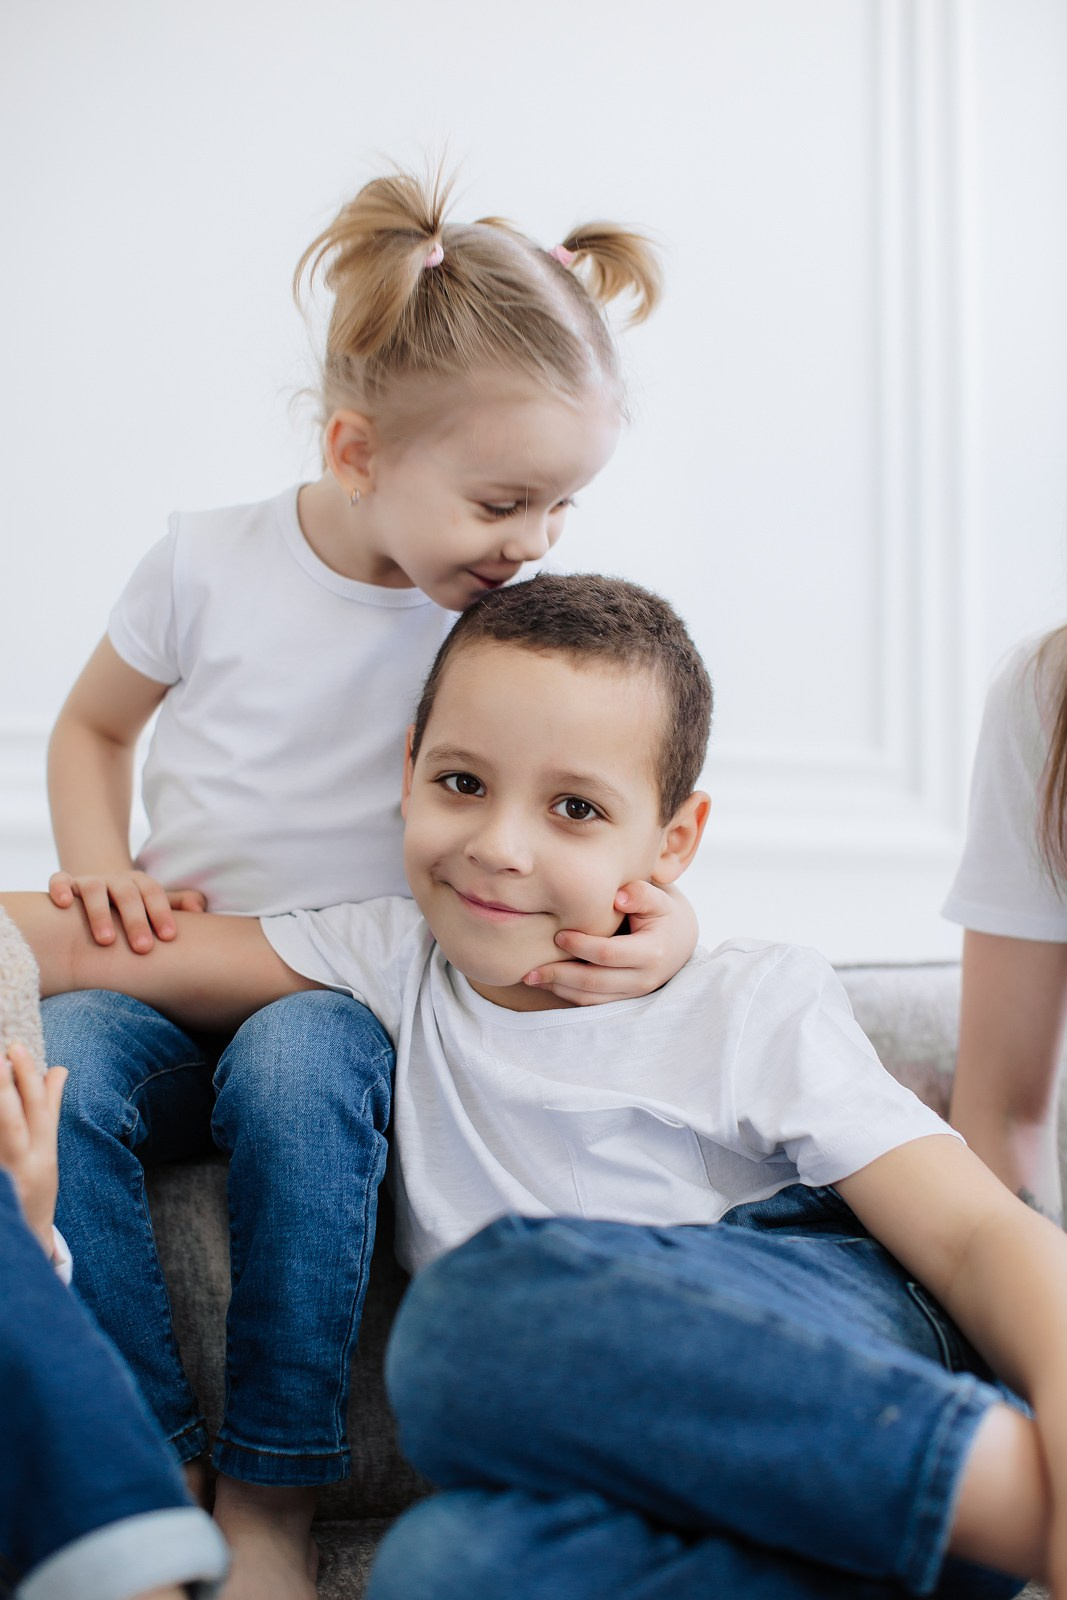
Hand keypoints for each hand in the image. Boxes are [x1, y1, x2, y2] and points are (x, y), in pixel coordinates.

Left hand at [0, 1043, 66, 1255]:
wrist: (22, 1238)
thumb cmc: (34, 1188)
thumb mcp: (47, 1150)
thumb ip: (49, 1109)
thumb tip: (57, 1070)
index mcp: (43, 1152)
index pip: (41, 1108)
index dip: (30, 1077)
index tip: (17, 1048)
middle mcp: (24, 1163)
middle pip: (16, 1118)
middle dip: (10, 1084)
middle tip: (3, 1052)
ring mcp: (4, 1174)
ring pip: (1, 1133)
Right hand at [48, 870, 206, 952]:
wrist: (100, 894)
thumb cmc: (133, 909)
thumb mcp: (155, 905)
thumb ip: (178, 905)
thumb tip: (201, 907)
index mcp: (140, 884)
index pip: (154, 893)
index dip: (162, 913)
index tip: (168, 937)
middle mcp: (115, 880)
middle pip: (127, 893)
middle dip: (135, 920)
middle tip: (143, 948)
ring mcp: (89, 881)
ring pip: (93, 888)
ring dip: (100, 913)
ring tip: (107, 941)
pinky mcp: (66, 885)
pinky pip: (59, 880)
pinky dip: (60, 888)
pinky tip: (63, 904)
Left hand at [523, 881, 699, 1005]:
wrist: (678, 940)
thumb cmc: (661, 913)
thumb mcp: (658, 898)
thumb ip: (641, 894)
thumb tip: (619, 897)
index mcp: (652, 952)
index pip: (609, 954)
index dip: (581, 946)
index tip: (558, 935)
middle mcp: (644, 979)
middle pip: (595, 982)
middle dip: (560, 975)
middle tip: (530, 969)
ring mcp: (634, 994)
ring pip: (591, 998)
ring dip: (559, 989)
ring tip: (531, 978)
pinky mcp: (624, 1000)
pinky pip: (592, 1003)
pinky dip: (567, 995)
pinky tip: (547, 983)